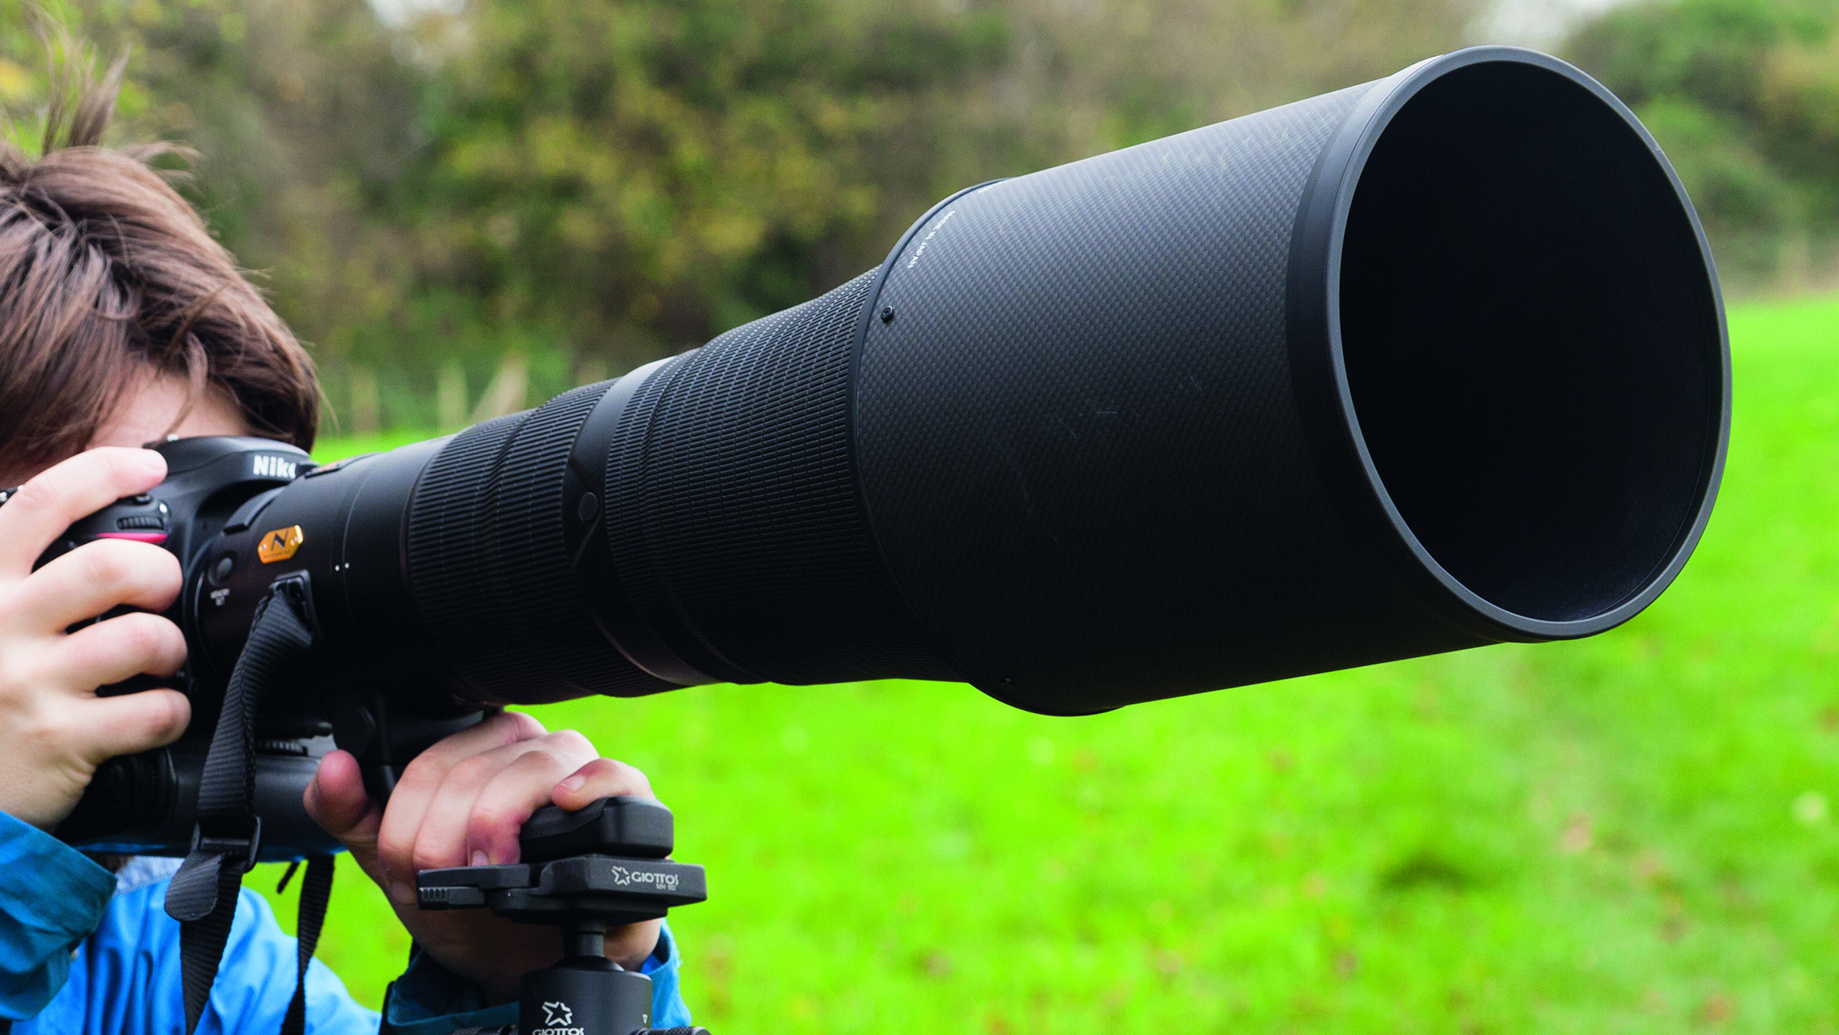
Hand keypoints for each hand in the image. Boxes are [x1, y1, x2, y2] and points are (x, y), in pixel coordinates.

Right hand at [0, 448, 192, 828]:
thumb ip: (23, 579)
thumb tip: (99, 526)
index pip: (41, 504)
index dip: (102, 472)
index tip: (147, 465)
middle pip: (111, 566)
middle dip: (159, 576)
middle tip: (160, 596)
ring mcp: (29, 684)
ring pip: (144, 638)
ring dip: (171, 648)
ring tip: (158, 661)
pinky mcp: (61, 741)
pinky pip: (156, 710)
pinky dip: (174, 711)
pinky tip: (155, 714)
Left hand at [304, 711, 662, 1001]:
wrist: (520, 963)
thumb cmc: (467, 901)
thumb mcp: (396, 864)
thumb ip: (351, 815)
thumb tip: (333, 766)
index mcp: (478, 749)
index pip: (433, 758)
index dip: (408, 819)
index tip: (405, 869)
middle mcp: (532, 751)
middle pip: (479, 767)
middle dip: (445, 835)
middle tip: (443, 883)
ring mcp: (582, 774)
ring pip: (537, 765)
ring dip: (498, 821)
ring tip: (489, 872)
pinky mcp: (627, 807)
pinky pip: (618, 774)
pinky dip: (593, 783)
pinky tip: (566, 802)